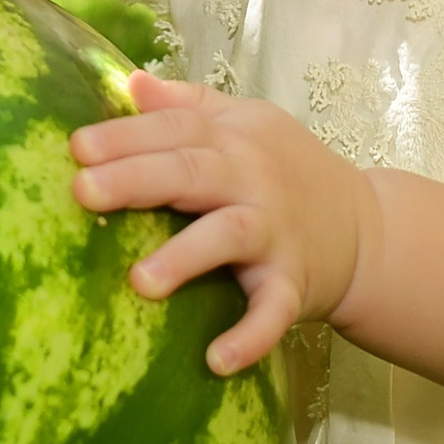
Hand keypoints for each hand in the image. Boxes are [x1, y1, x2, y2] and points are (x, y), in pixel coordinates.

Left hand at [69, 72, 374, 376]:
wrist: (368, 230)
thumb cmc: (287, 172)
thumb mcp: (245, 125)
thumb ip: (188, 106)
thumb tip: (131, 83)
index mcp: (234, 137)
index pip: (176, 128)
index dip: (127, 134)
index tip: (76, 146)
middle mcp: (254, 178)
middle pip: (192, 172)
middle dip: (138, 178)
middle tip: (83, 190)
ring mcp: (276, 232)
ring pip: (229, 235)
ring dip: (186, 257)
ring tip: (139, 282)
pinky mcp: (294, 283)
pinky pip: (273, 311)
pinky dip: (250, 336)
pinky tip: (215, 361)